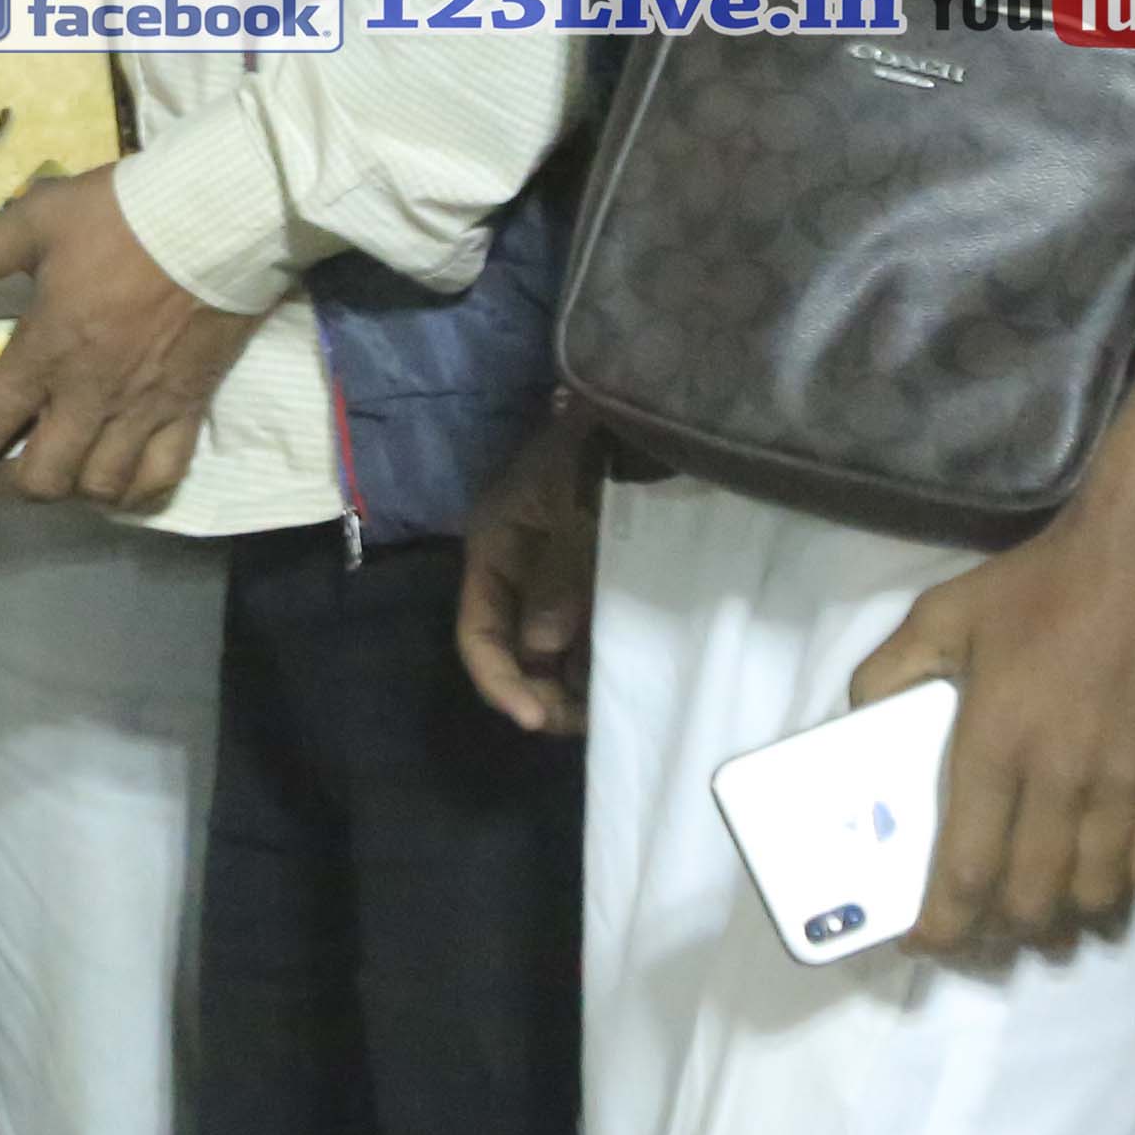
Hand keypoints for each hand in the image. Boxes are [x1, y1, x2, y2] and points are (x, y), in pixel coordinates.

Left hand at [0, 167, 255, 505]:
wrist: (218, 218)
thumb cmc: (119, 217)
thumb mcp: (32, 221)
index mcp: (45, 352)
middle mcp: (90, 395)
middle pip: (41, 479)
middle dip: (1, 490)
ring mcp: (143, 408)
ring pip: (99, 488)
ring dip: (66, 495)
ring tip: (47, 479)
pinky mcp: (189, 408)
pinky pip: (161, 476)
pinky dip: (133, 494)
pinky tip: (114, 487)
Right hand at [457, 410, 608, 733]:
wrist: (655, 409)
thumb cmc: (605, 449)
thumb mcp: (577, 507)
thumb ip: (561, 576)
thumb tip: (542, 647)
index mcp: (496, 546)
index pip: (479, 629)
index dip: (500, 678)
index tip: (535, 719)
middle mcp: (521, 568)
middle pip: (513, 648)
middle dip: (539, 691)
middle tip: (583, 725)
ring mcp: (561, 574)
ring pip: (553, 649)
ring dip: (572, 685)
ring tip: (607, 712)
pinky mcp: (601, 577)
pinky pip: (590, 632)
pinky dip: (600, 661)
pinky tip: (625, 679)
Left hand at [846, 357, 1134, 955]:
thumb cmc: (1037, 586)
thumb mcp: (940, 614)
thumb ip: (888, 671)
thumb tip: (857, 721)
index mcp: (993, 742)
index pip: (966, 865)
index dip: (944, 921)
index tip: (925, 942)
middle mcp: (1060, 777)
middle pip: (1031, 895)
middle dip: (1002, 932)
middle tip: (983, 933)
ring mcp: (1124, 782)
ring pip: (1094, 890)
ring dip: (1065, 920)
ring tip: (1043, 922)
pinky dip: (1126, 887)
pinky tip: (1105, 881)